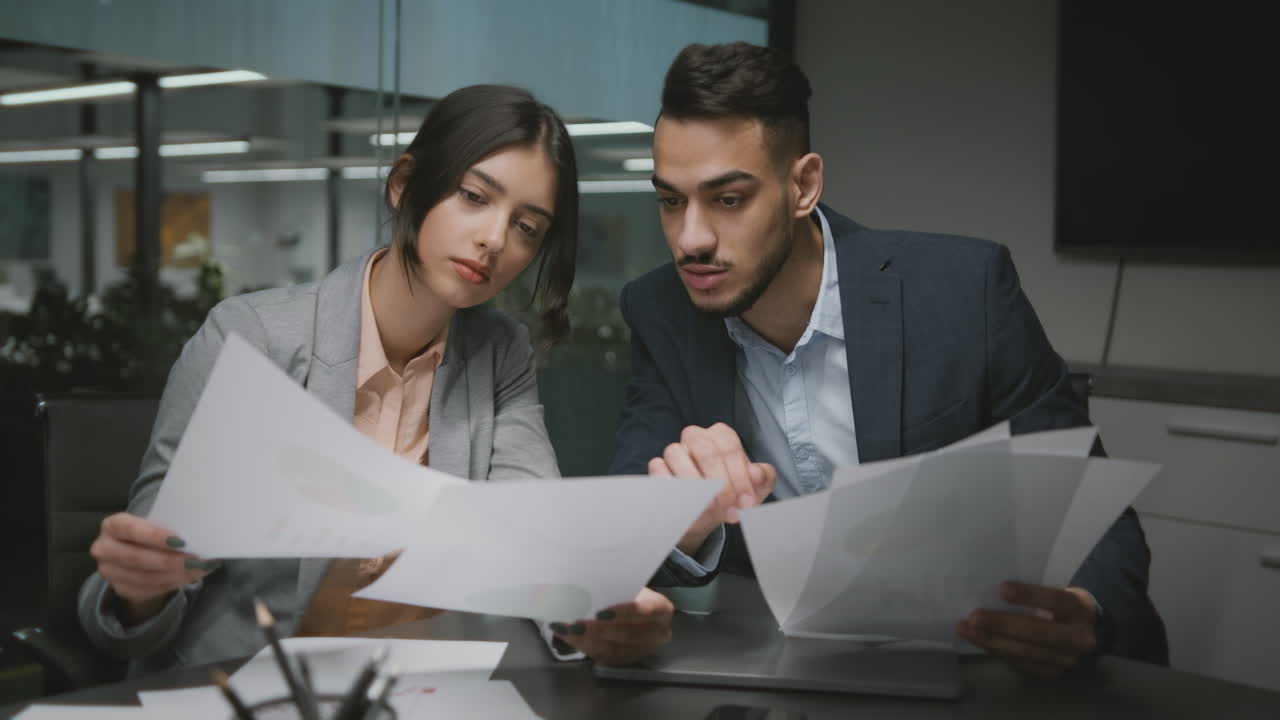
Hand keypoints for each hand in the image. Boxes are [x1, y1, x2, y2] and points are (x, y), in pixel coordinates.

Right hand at [90, 512, 219, 624]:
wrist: (137, 551)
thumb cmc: (150, 532)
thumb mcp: (154, 522)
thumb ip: (168, 526)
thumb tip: (198, 535)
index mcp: (112, 525)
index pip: (130, 529)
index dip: (154, 536)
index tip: (180, 541)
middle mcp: (104, 549)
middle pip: (136, 558)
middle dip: (169, 560)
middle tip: (195, 560)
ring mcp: (109, 572)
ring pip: (143, 578)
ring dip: (174, 575)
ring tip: (197, 570)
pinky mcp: (120, 589)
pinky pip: (148, 590)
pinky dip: (171, 584)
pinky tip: (188, 578)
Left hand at [552, 588, 673, 665]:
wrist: (634, 605)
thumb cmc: (628, 591)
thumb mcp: (626, 584)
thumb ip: (612, 587)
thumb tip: (586, 587)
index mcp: (662, 609)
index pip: (646, 610)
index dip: (623, 612)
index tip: (600, 612)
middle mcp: (658, 633)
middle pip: (629, 634)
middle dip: (599, 630)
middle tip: (576, 624)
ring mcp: (644, 650)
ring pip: (614, 649)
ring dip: (587, 641)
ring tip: (567, 631)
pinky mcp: (627, 660)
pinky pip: (605, 658)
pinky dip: (585, 648)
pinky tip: (570, 638)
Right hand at [647, 423, 775, 554]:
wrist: (707, 515)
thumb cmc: (732, 495)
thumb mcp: (755, 489)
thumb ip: (763, 478)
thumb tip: (756, 472)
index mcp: (721, 436)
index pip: (729, 447)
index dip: (739, 477)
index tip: (745, 503)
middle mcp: (696, 437)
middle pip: (705, 450)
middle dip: (720, 483)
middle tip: (729, 509)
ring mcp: (675, 451)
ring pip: (676, 453)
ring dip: (694, 484)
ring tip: (708, 506)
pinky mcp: (658, 467)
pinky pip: (658, 469)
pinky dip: (672, 486)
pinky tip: (687, 502)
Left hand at [958, 582, 1097, 678]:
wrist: (1090, 631)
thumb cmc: (1063, 603)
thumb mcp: (1060, 589)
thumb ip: (1036, 589)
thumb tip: (992, 586)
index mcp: (1080, 609)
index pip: (1055, 600)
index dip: (1029, 595)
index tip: (1002, 589)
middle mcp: (1078, 638)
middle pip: (1038, 632)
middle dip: (1002, 625)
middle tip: (974, 617)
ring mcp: (1067, 660)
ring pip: (1026, 652)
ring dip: (992, 641)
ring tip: (966, 630)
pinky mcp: (1054, 673)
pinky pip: (1022, 664)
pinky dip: (998, 652)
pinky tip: (980, 642)